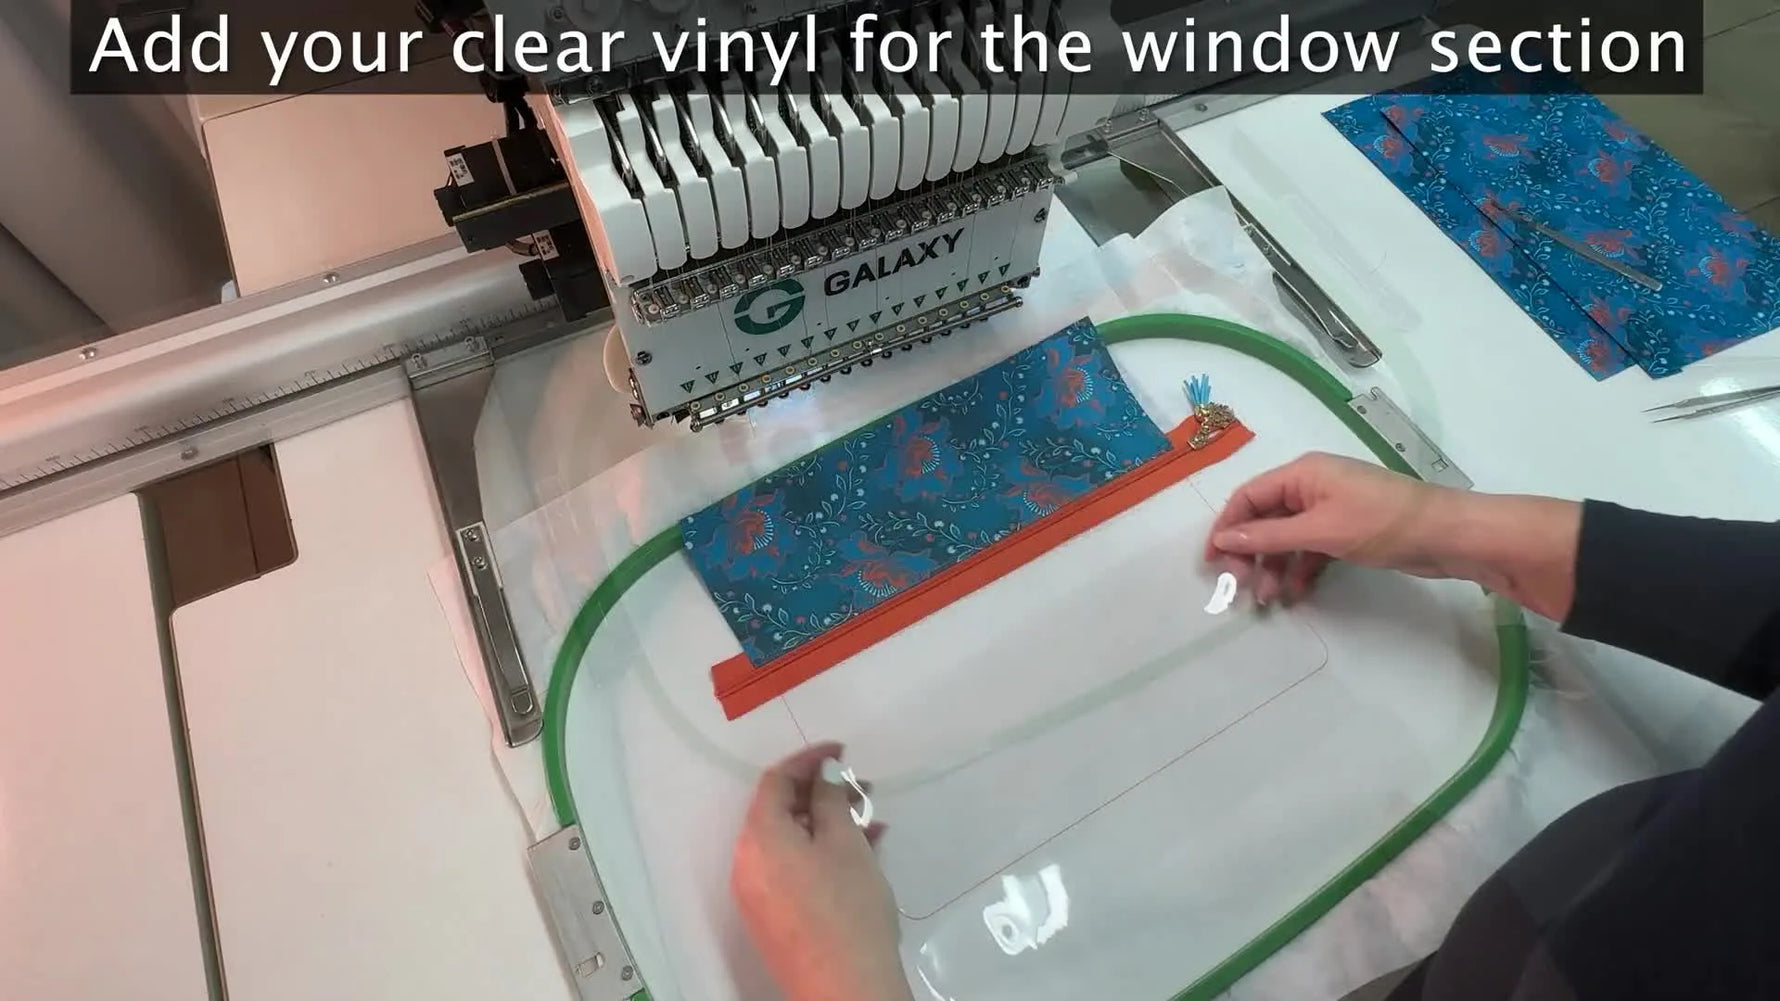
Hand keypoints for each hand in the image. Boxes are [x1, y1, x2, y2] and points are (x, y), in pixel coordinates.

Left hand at [732, 742, 909, 1000]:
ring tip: (869, 825)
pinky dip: (819, 855)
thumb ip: (830, 800)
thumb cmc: (848, 909)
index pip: (775, 780)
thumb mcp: (845, 843)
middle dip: (821, 795)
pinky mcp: (771, 919)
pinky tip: (858, 857)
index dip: (808, 760)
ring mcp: (756, 895)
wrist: (844, 988)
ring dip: (825, 826)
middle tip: (861, 790)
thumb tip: (822, 776)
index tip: (840, 753)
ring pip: (789, 843)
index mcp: (758, 837)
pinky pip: (791, 870)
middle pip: (779, 812)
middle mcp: (747, 863)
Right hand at [1205, 452, 1458, 603]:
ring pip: (1287, 537)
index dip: (1226, 527)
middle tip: (1241, 587)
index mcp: (1303, 474)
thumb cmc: (1382, 523)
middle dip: (1250, 552)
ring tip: (1269, 600)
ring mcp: (1331, 509)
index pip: (1249, 497)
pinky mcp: (1347, 530)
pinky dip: (1301, 569)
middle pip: (1265, 518)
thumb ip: (1269, 537)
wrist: (1447, 534)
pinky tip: (1296, 593)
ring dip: (1275, 567)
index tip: (1212, 562)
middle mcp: (1312, 486)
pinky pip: (1311, 548)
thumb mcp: (1320, 531)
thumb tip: (1224, 540)